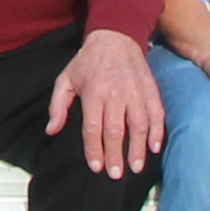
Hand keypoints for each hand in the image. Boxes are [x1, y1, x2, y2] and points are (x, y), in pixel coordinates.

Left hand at [53, 29, 166, 180]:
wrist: (115, 36)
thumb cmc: (88, 61)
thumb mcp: (65, 79)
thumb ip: (58, 106)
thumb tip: (51, 130)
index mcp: (93, 92)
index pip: (93, 128)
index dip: (94, 149)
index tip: (96, 167)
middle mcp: (115, 93)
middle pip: (116, 130)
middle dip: (116, 155)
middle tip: (116, 174)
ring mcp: (135, 91)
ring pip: (138, 125)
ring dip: (138, 148)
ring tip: (136, 167)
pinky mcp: (150, 88)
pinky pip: (156, 113)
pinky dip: (157, 131)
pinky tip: (155, 147)